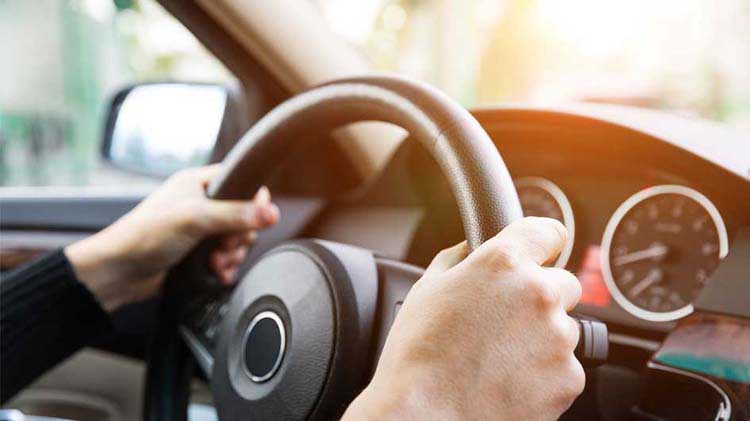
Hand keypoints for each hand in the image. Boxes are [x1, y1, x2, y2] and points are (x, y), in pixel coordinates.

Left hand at [65, 165, 278, 311]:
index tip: (256, 217)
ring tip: (217, 263)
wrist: (118, 272)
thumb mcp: (195, 219)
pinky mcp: (197, 253)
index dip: (253, 201)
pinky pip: (226, 259)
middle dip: (240, 237)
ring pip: (236, 241)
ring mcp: (199, 230)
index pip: (240, 182)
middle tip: (226, 246)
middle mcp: (200, 204)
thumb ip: (236, 215)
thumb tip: (272, 212)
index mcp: (198, 184)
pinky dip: (226, 268)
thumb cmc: (145, 235)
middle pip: (243, 216)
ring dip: (232, 256)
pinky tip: (219, 274)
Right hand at [344, 217, 583, 419]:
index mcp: (504, 263)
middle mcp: (538, 294)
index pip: (548, 232)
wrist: (426, 417)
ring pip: (563, 328)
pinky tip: (509, 380)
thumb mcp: (426, 289)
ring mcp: (558, 338)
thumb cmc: (418, 355)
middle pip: (563, 284)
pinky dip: (544, 373)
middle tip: (506, 321)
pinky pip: (565, 367)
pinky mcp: (568, 378)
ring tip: (501, 358)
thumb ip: (459, 259)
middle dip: (541, 297)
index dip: (542, 243)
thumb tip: (471, 250)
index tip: (541, 252)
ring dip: (542, 337)